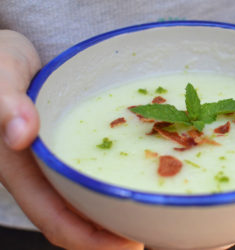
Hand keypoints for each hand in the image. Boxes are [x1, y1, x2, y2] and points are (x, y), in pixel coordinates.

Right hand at [0, 30, 142, 249]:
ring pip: (85, 201)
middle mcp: (40, 173)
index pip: (55, 219)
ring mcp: (55, 163)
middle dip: (110, 236)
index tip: (128, 245)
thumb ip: (4, 102)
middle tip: (151, 235)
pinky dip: (112, 186)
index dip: (91, 240)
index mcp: (20, 169)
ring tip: (150, 215)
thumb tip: (21, 135)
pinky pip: (92, 175)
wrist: (5, 53)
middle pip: (76, 220)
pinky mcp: (69, 149)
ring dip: (114, 214)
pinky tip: (136, 180)